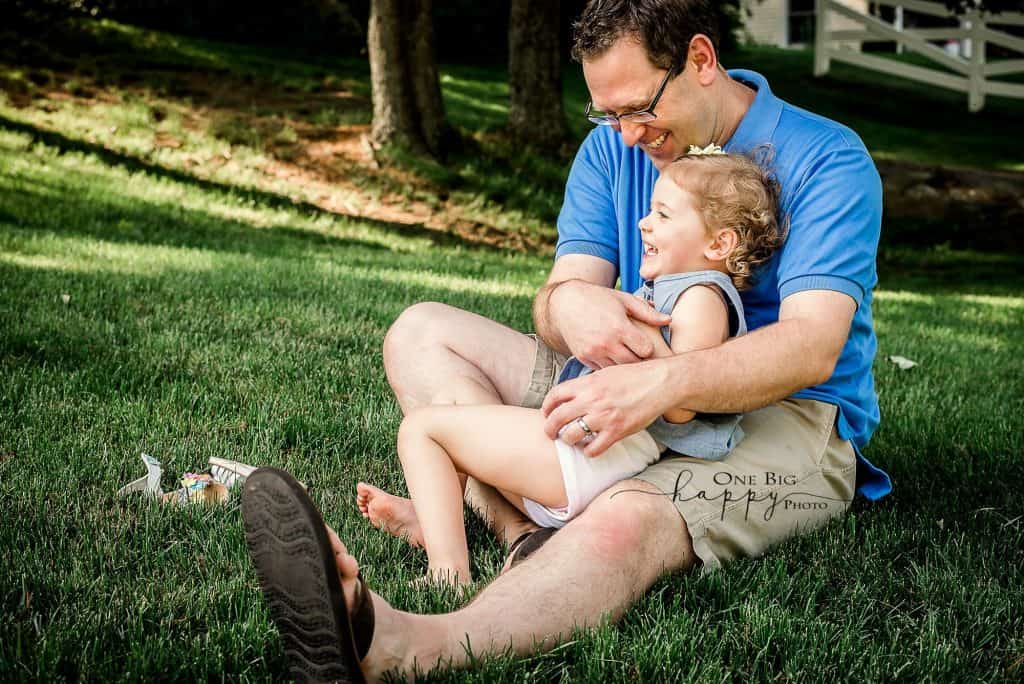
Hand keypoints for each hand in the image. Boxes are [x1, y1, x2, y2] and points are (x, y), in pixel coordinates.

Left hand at [542, 359, 677, 456]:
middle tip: (551, 433)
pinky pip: (593, 449)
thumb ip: (587, 385)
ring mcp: (604, 417)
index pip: (555, 395)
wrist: (660, 382)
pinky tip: (590, 447)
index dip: (547, 407)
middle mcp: (592, 400)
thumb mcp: (605, 374)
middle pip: (557, 418)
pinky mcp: (617, 431)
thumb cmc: (634, 376)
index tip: (547, 414)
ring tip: (572, 440)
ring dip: (568, 440)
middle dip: (550, 428)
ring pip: (571, 435)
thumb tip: (571, 395)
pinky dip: (588, 451)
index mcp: (587, 383)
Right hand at [550, 280, 670, 368]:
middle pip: (633, 363)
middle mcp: (606, 343)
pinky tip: (612, 357)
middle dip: (638, 359)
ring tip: (627, 356)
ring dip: (624, 365)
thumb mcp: (624, 300)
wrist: (565, 303)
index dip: (648, 348)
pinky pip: (602, 370)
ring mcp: (593, 352)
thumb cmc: (598, 298)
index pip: (645, 350)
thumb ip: (647, 312)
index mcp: (619, 327)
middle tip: (640, 354)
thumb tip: (669, 320)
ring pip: (617, 369)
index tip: (646, 344)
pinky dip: (609, 365)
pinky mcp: (583, 358)